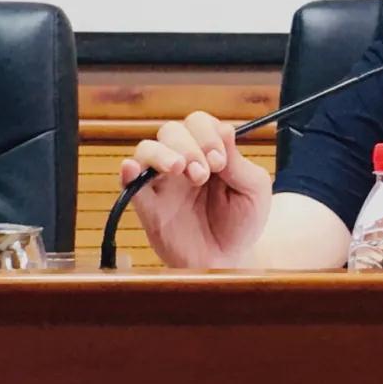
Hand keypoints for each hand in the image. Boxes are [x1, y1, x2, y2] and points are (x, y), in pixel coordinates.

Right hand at [120, 111, 271, 267]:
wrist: (229, 260)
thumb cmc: (243, 222)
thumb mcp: (254, 190)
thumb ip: (238, 162)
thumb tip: (226, 129)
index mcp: (210, 152)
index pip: (200, 123)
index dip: (208, 134)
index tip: (219, 160)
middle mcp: (185, 161)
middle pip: (172, 130)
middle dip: (189, 146)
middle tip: (203, 174)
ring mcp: (164, 182)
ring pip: (148, 149)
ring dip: (163, 154)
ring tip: (180, 169)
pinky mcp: (148, 206)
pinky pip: (129, 183)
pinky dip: (128, 171)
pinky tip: (132, 169)